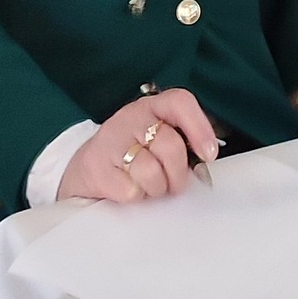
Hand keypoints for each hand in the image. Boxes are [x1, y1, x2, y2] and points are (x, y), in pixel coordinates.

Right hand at [57, 90, 218, 202]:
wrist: (88, 170)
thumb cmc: (134, 156)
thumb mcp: (158, 139)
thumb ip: (184, 143)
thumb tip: (208, 158)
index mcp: (152, 107)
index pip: (179, 102)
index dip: (199, 127)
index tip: (209, 154)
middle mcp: (130, 117)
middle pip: (170, 146)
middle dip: (178, 174)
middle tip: (173, 184)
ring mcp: (110, 139)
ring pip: (150, 171)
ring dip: (156, 188)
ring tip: (148, 185)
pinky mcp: (95, 166)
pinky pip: (130, 191)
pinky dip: (135, 196)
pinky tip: (128, 188)